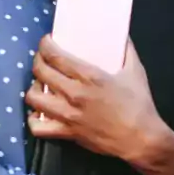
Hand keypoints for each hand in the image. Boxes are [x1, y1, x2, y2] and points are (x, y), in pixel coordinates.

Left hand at [26, 34, 164, 162]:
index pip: (55, 56)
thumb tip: (122, 35)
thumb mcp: (135, 72)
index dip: (45, 45)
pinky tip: (39, 113)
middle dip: (37, 61)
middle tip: (42, 59)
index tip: (47, 42)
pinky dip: (34, 119)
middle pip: (40, 72)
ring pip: (33, 98)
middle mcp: (74, 94)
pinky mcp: (66, 133)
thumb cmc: (139, 105)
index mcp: (89, 76)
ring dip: (33, 88)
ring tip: (39, 85)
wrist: (140, 139)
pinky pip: (38, 127)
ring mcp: (67, 115)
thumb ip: (127, 51)